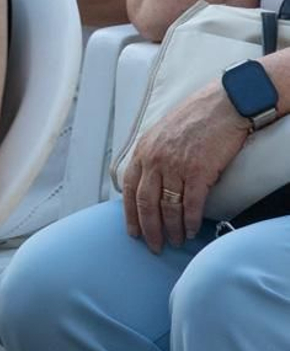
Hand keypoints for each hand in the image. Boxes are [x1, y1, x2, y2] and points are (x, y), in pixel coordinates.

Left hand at [122, 83, 248, 251]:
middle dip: (148, 228)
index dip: (130, 213)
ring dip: (170, 228)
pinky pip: (190, 203)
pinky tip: (190, 230)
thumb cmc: (194, 118)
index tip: (133, 231)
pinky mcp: (199, 171)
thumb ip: (151, 156)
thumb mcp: (160, 133)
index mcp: (143, 150)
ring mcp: (176, 165)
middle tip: (153, 245)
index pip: (129, 188)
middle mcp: (155, 159)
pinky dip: (189, 220)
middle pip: (145, 202)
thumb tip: (147, 180)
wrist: (222, 105)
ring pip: (167, 206)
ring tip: (175, 241)